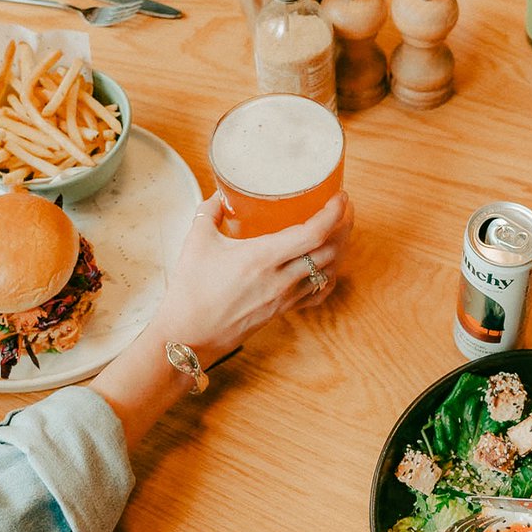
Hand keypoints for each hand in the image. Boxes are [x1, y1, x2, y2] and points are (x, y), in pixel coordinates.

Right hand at [149, 190, 352, 369]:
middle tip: (343, 208)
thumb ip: (210, 212)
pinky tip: (326, 266)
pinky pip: (318, 293)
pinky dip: (329, 276)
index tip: (341, 197)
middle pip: (330, 251)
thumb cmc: (191, 291)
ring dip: (339, 250)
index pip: (313, 234)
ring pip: (328, 272)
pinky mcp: (282, 310)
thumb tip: (220, 195)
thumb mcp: (196, 242)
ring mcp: (285, 297)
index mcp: (263, 257)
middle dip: (343, 227)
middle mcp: (281, 279)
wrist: (188, 336)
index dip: (333, 213)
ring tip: (338, 231)